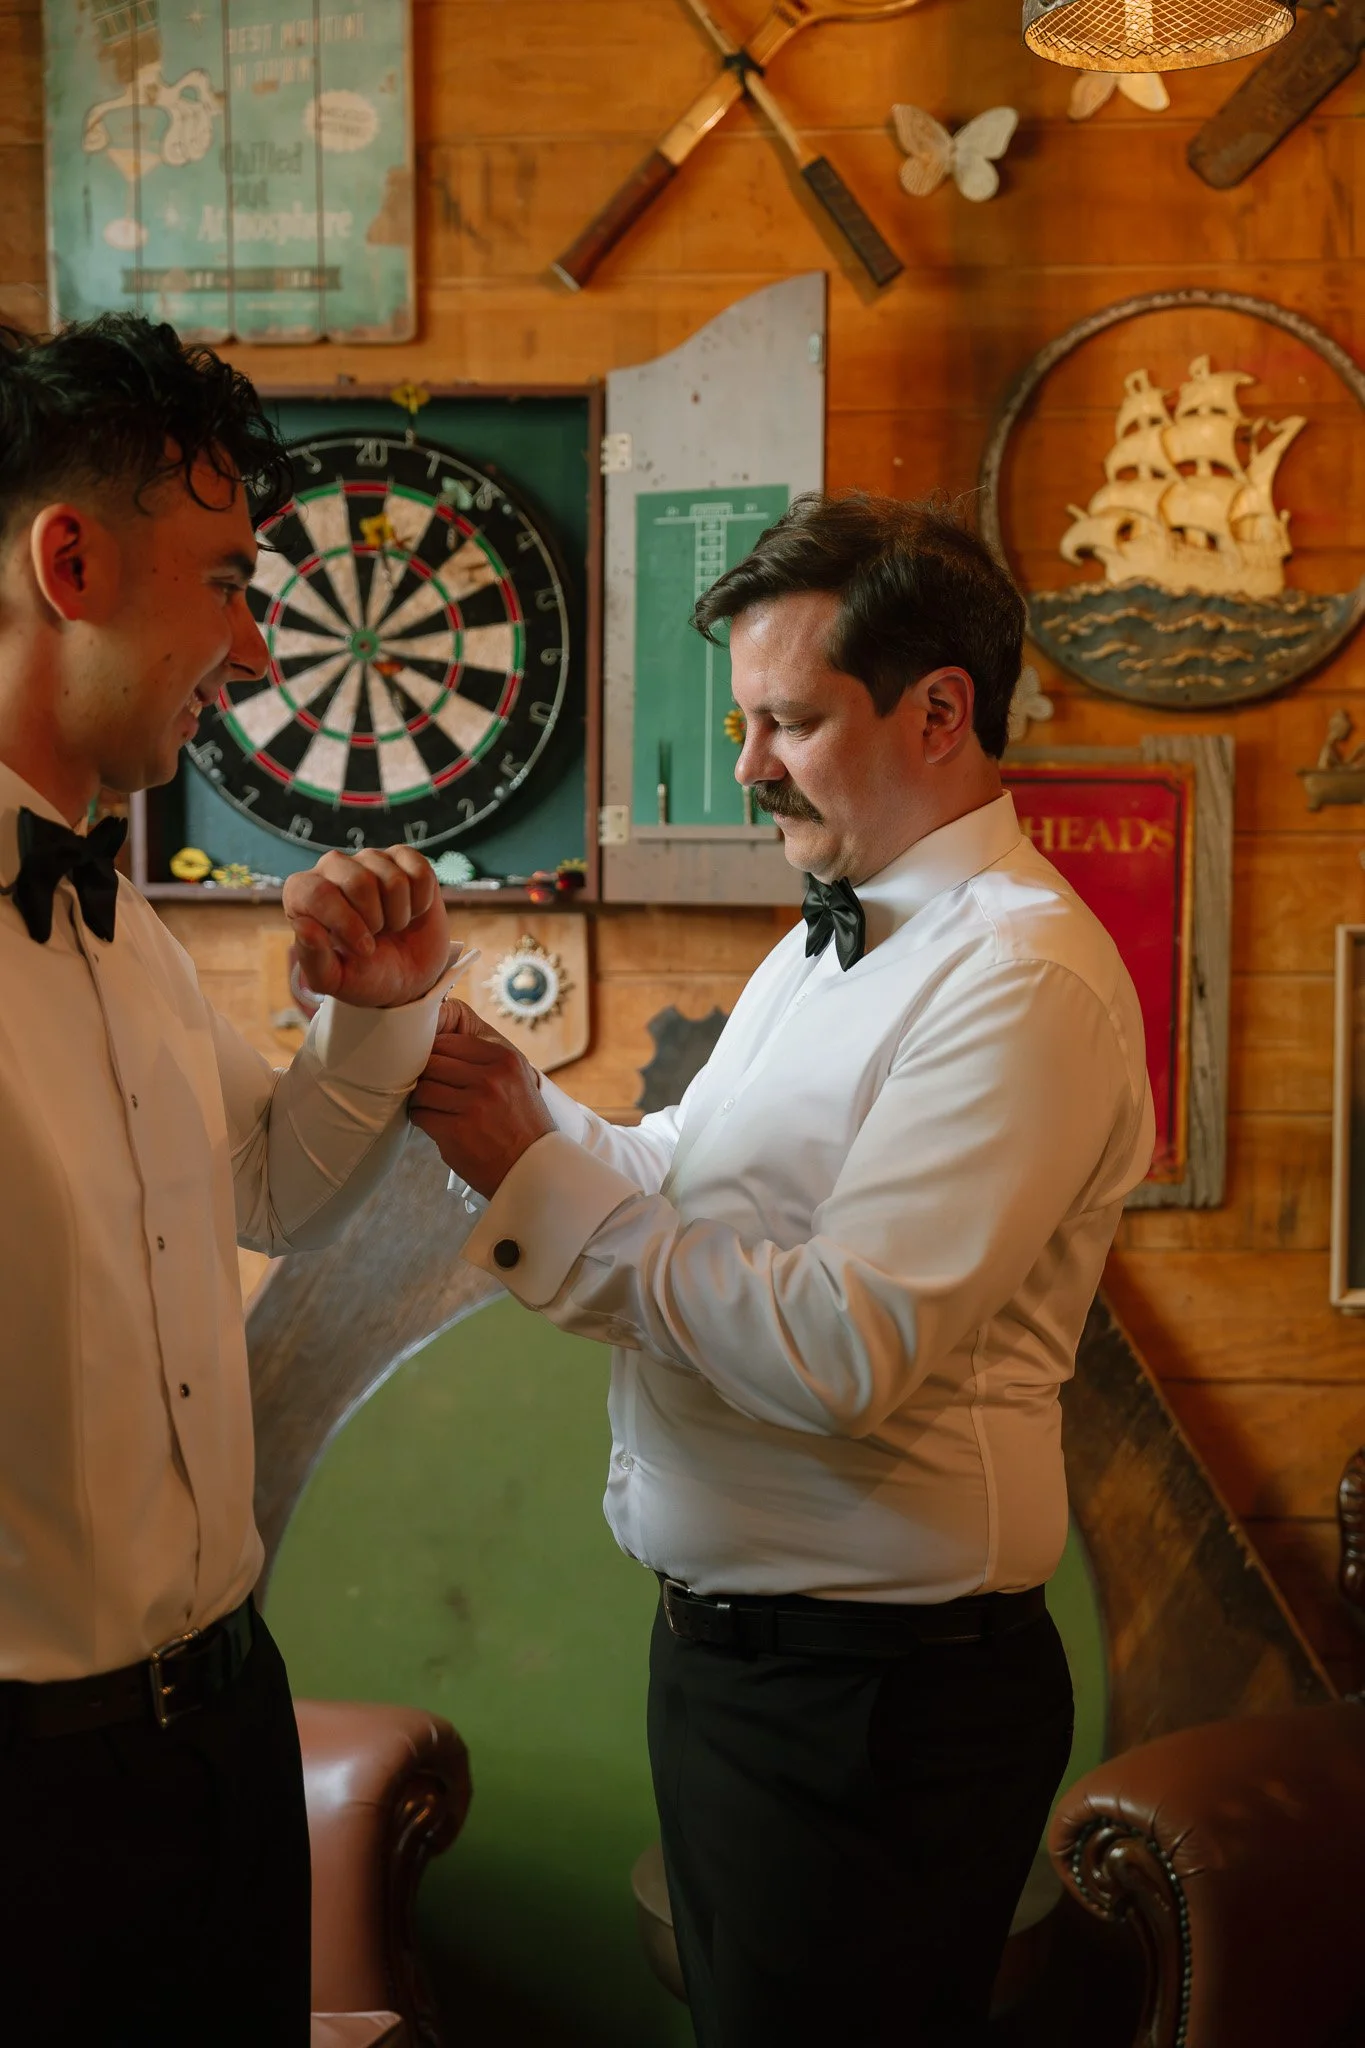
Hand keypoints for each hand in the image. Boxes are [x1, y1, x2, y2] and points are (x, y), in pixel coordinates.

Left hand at [282, 847, 450, 1008]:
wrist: (408, 976)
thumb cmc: (365, 974)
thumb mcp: (336, 979)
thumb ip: (314, 958)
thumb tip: (303, 925)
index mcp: (303, 894)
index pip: (317, 893)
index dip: (346, 924)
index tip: (365, 950)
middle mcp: (333, 868)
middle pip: (359, 882)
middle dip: (376, 920)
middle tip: (377, 936)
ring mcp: (369, 860)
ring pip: (394, 880)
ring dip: (400, 914)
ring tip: (392, 925)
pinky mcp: (403, 858)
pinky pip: (420, 871)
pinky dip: (422, 900)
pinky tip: (411, 910)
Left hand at [410, 1000, 553, 1196]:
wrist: (535, 1169)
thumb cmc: (523, 1126)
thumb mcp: (518, 1081)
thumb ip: (486, 1063)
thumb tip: (439, 1048)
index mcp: (506, 1061)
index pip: (450, 1042)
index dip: (436, 1054)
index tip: (435, 1067)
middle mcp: (491, 1079)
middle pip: (433, 1063)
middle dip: (425, 1076)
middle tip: (429, 1087)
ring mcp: (473, 1105)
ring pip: (423, 1089)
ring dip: (421, 1100)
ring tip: (432, 1108)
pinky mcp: (457, 1131)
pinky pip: (421, 1115)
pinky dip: (422, 1119)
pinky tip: (434, 1124)